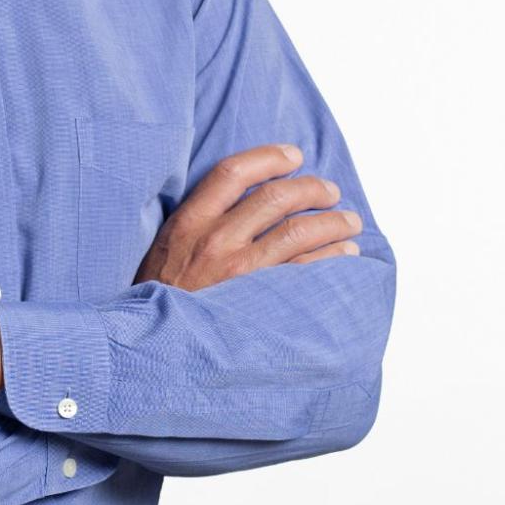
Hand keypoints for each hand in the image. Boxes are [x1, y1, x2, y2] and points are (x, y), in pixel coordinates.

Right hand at [134, 143, 361, 291]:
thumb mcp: (165, 248)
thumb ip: (197, 223)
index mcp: (189, 223)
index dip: (269, 158)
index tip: (293, 156)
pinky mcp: (260, 300)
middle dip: (312, 188)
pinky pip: (307, 270)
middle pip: (276, 197)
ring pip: (298, 231)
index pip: (233, 172)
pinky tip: (346, 253)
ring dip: (332, 222)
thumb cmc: (160, 297)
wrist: (155, 348)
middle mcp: (215, 241)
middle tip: (330, 191)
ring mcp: (240, 272)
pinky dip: (332, 256)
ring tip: (349, 222)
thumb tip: (240, 201)